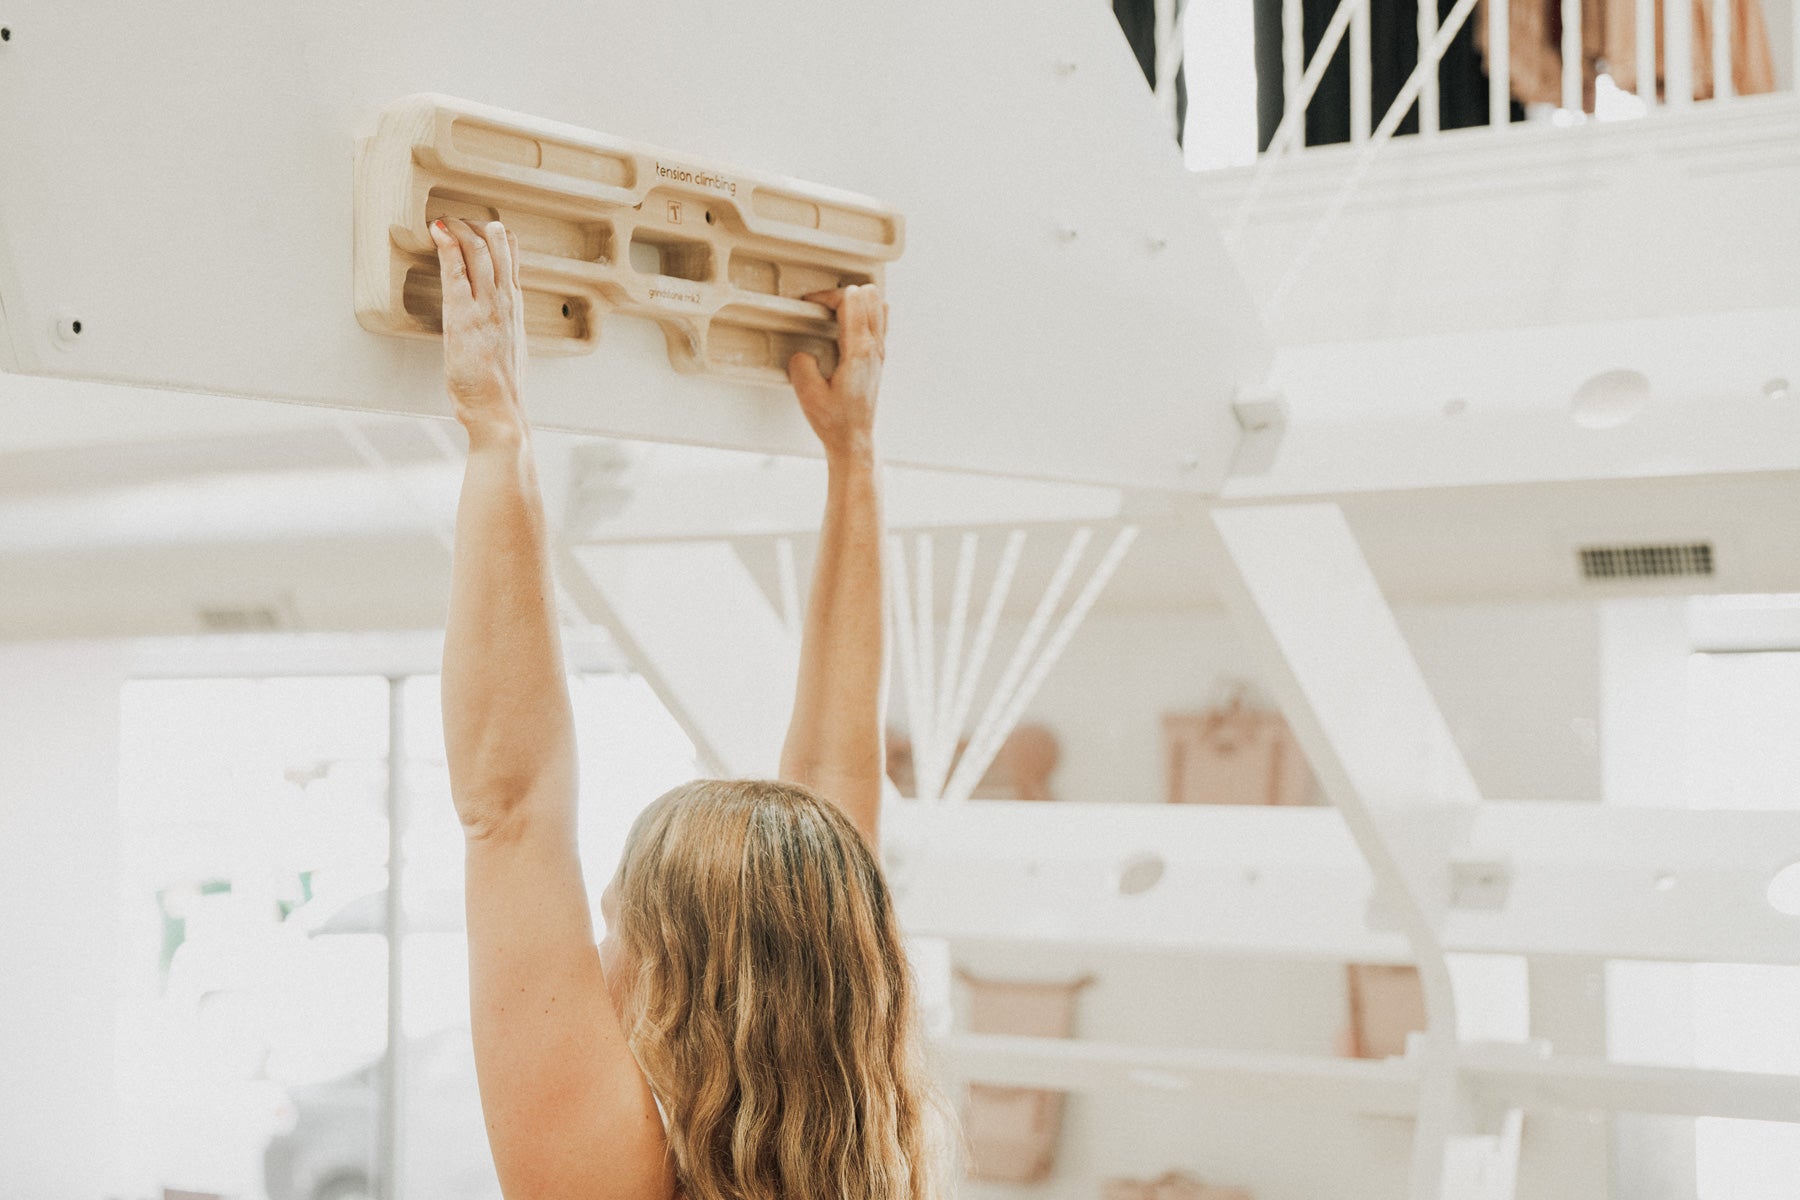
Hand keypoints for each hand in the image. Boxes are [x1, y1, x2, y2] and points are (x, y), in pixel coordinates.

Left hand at [429, 218, 526, 441]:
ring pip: (479, 251)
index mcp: (516, 308)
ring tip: (443, 220)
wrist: (499, 412)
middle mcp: (506, 302)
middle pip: (498, 245)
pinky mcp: (464, 316)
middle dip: (475, 225)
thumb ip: (500, 328)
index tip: (477, 228)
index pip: (512, 257)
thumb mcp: (508, 350)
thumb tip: (490, 324)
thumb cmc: (500, 390)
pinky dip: (447, 246)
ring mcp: (487, 307)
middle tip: (456, 218)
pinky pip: (457, 271)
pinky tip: (437, 231)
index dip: (495, 236)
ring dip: (459, 228)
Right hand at [788, 284, 886, 460]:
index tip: (810, 303)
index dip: (826, 295)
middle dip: (841, 293)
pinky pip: (880, 320)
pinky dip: (867, 312)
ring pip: (878, 305)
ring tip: (835, 308)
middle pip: (867, 296)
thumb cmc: (835, 421)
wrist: (853, 438)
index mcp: (858, 352)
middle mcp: (874, 348)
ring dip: (856, 300)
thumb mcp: (808, 395)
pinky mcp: (878, 358)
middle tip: (821, 304)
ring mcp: (879, 352)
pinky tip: (852, 320)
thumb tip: (803, 352)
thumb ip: (801, 366)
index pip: (850, 301)